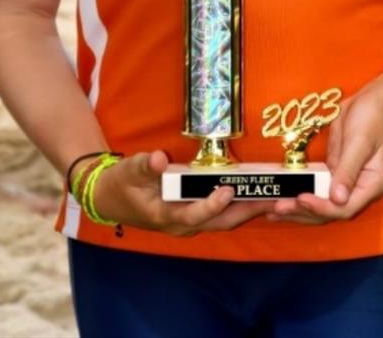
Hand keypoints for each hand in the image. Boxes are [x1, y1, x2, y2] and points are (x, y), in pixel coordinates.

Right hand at [92, 150, 273, 235]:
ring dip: (247, 210)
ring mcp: (187, 222)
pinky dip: (238, 207)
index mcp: (165, 215)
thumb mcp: (128, 171)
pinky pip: (219, 216)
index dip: (212, 204)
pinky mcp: (191, 215)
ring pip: (223, 221)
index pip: (194, 214)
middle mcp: (181, 223)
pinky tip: (254, 197)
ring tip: (273, 199)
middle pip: (220, 222)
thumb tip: (158, 158)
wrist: (109, 199)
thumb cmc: (120, 184)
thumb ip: (144, 166)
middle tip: (273, 200)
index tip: (228, 189)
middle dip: (247, 211)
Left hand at [268, 80, 382, 225]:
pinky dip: (300, 192)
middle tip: (277, 208)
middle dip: (303, 211)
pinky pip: (316, 187)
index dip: (321, 207)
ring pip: (320, 202)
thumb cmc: (373, 118)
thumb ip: (348, 170)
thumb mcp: (360, 141)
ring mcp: (344, 181)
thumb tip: (337, 198)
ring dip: (297, 207)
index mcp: (371, 185)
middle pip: (329, 210)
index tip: (301, 199)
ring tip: (272, 210)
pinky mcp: (333, 171)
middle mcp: (357, 189)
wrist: (375, 99)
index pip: (344, 208)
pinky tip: (282, 195)